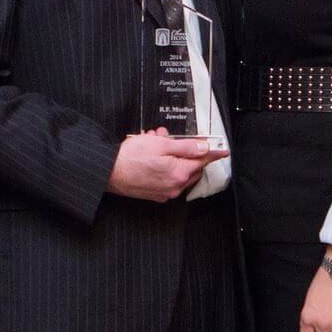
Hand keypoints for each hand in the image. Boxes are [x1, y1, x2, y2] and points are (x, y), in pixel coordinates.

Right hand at [107, 128, 227, 202]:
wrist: (108, 173)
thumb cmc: (131, 157)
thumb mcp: (161, 144)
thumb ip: (186, 147)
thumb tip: (205, 147)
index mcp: (179, 173)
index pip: (202, 160)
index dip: (213, 152)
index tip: (223, 150)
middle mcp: (175, 187)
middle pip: (190, 167)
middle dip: (183, 150)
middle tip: (168, 136)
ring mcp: (165, 193)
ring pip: (177, 171)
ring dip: (171, 156)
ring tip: (154, 141)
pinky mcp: (155, 195)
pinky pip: (167, 178)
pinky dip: (163, 166)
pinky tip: (150, 156)